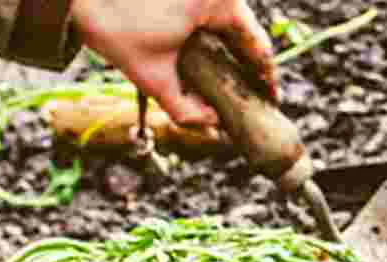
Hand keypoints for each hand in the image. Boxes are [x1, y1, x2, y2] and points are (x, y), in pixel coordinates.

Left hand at [67, 0, 277, 126]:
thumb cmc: (116, 31)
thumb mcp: (153, 78)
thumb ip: (184, 108)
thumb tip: (213, 125)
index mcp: (219, 2)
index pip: (254, 43)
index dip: (265, 75)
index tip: (270, 99)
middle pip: (243, 30)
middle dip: (247, 65)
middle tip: (254, 96)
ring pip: (227, 18)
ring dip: (230, 49)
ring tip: (233, 81)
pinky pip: (210, 8)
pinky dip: (212, 32)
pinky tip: (210, 56)